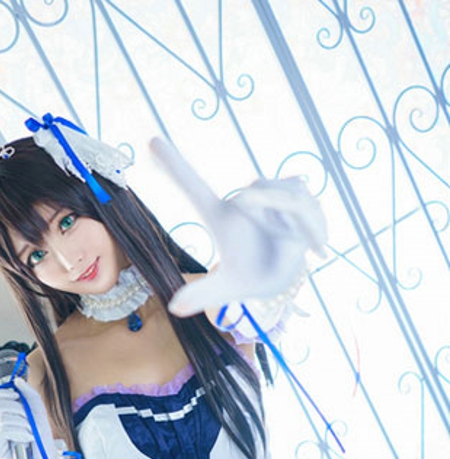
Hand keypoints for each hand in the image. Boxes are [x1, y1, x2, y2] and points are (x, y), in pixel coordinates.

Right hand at [0, 378, 55, 458]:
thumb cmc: (42, 438)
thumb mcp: (38, 410)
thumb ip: (28, 393)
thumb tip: (16, 381)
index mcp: (4, 414)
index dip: (4, 392)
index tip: (18, 397)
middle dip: (18, 408)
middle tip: (29, 420)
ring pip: (2, 416)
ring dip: (22, 422)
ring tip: (30, 433)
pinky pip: (3, 429)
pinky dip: (19, 431)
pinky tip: (26, 439)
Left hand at [150, 138, 326, 316]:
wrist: (281, 275)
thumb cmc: (248, 276)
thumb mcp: (227, 288)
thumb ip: (203, 293)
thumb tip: (174, 309)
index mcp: (218, 214)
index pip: (192, 185)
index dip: (173, 164)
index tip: (150, 141)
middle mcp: (242, 198)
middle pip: (256, 188)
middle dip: (269, 204)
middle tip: (279, 233)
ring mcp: (269, 193)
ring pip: (286, 190)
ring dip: (293, 217)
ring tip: (295, 244)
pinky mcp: (295, 192)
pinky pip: (306, 197)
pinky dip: (313, 226)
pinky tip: (315, 250)